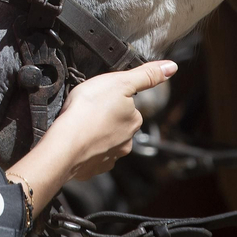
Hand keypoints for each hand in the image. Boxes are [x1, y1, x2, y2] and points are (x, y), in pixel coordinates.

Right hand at [51, 60, 177, 179]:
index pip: (129, 108)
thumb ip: (146, 75)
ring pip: (105, 143)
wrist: (65, 143)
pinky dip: (85, 151)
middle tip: (88, 111)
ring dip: (96, 136)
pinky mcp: (93, 169)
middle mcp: (126, 143)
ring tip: (80, 127)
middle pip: (118, 126)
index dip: (113, 101)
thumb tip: (172, 67)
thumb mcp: (120, 81)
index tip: (100, 98)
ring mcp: (109, 158)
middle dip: (106, 120)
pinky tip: (76, 142)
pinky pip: (91, 157)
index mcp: (134, 121)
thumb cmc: (89, 109)